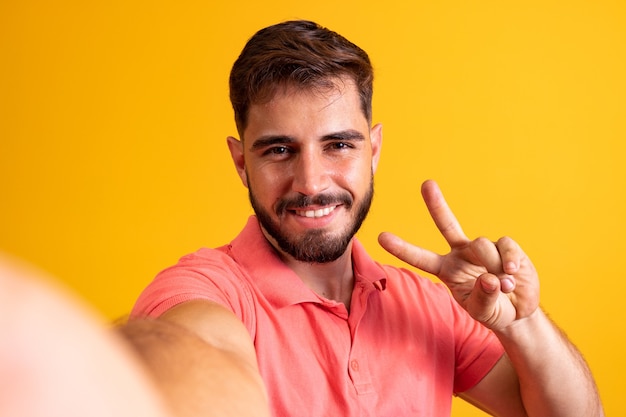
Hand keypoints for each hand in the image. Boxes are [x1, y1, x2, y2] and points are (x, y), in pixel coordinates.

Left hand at [378, 180, 539, 330]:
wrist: (518, 311)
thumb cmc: (492, 309)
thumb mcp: (482, 311)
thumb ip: (484, 297)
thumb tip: (490, 278)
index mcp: (445, 269)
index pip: (420, 258)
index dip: (402, 248)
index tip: (381, 237)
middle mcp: (460, 253)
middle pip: (446, 224)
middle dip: (437, 204)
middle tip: (427, 184)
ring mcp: (482, 248)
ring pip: (480, 244)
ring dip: (492, 266)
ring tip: (505, 286)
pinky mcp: (505, 246)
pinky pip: (505, 245)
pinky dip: (510, 260)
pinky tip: (514, 274)